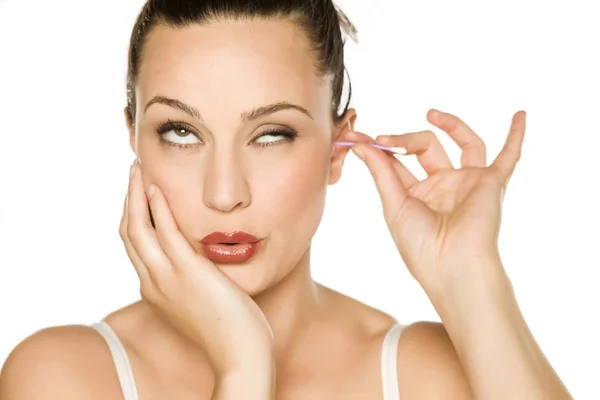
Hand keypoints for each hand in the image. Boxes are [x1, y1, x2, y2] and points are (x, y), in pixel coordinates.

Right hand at [119, 160, 274, 375]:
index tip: (140, 192)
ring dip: (136, 195)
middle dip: (128, 199)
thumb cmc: (229, 328)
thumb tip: (199, 258)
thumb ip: (193, 278)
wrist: (240, 353)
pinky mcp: (188, 273)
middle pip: (129, 232)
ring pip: (138, 229)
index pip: (136, 244)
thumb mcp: (202, 299)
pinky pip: (165, 233)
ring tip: (138, 170)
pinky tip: (157, 188)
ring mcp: (167, 278)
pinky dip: (158, 209)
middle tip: (133, 172)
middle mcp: (153, 282)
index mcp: (156, 288)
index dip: (134, 215)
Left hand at [345, 109, 524, 295]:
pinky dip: (516, 136)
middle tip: (384, 140)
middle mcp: (443, 185)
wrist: (452, 266)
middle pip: (426, 146)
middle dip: (404, 140)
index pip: (398, 160)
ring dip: (450, 124)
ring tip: (430, 113)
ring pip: (463, 142)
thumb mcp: (394, 204)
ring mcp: (468, 182)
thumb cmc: (420, 245)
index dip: (379, 146)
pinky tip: (520, 115)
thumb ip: (381, 171)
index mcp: (416, 193)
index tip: (356, 136)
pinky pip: (509, 156)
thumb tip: (360, 145)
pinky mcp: (492, 183)